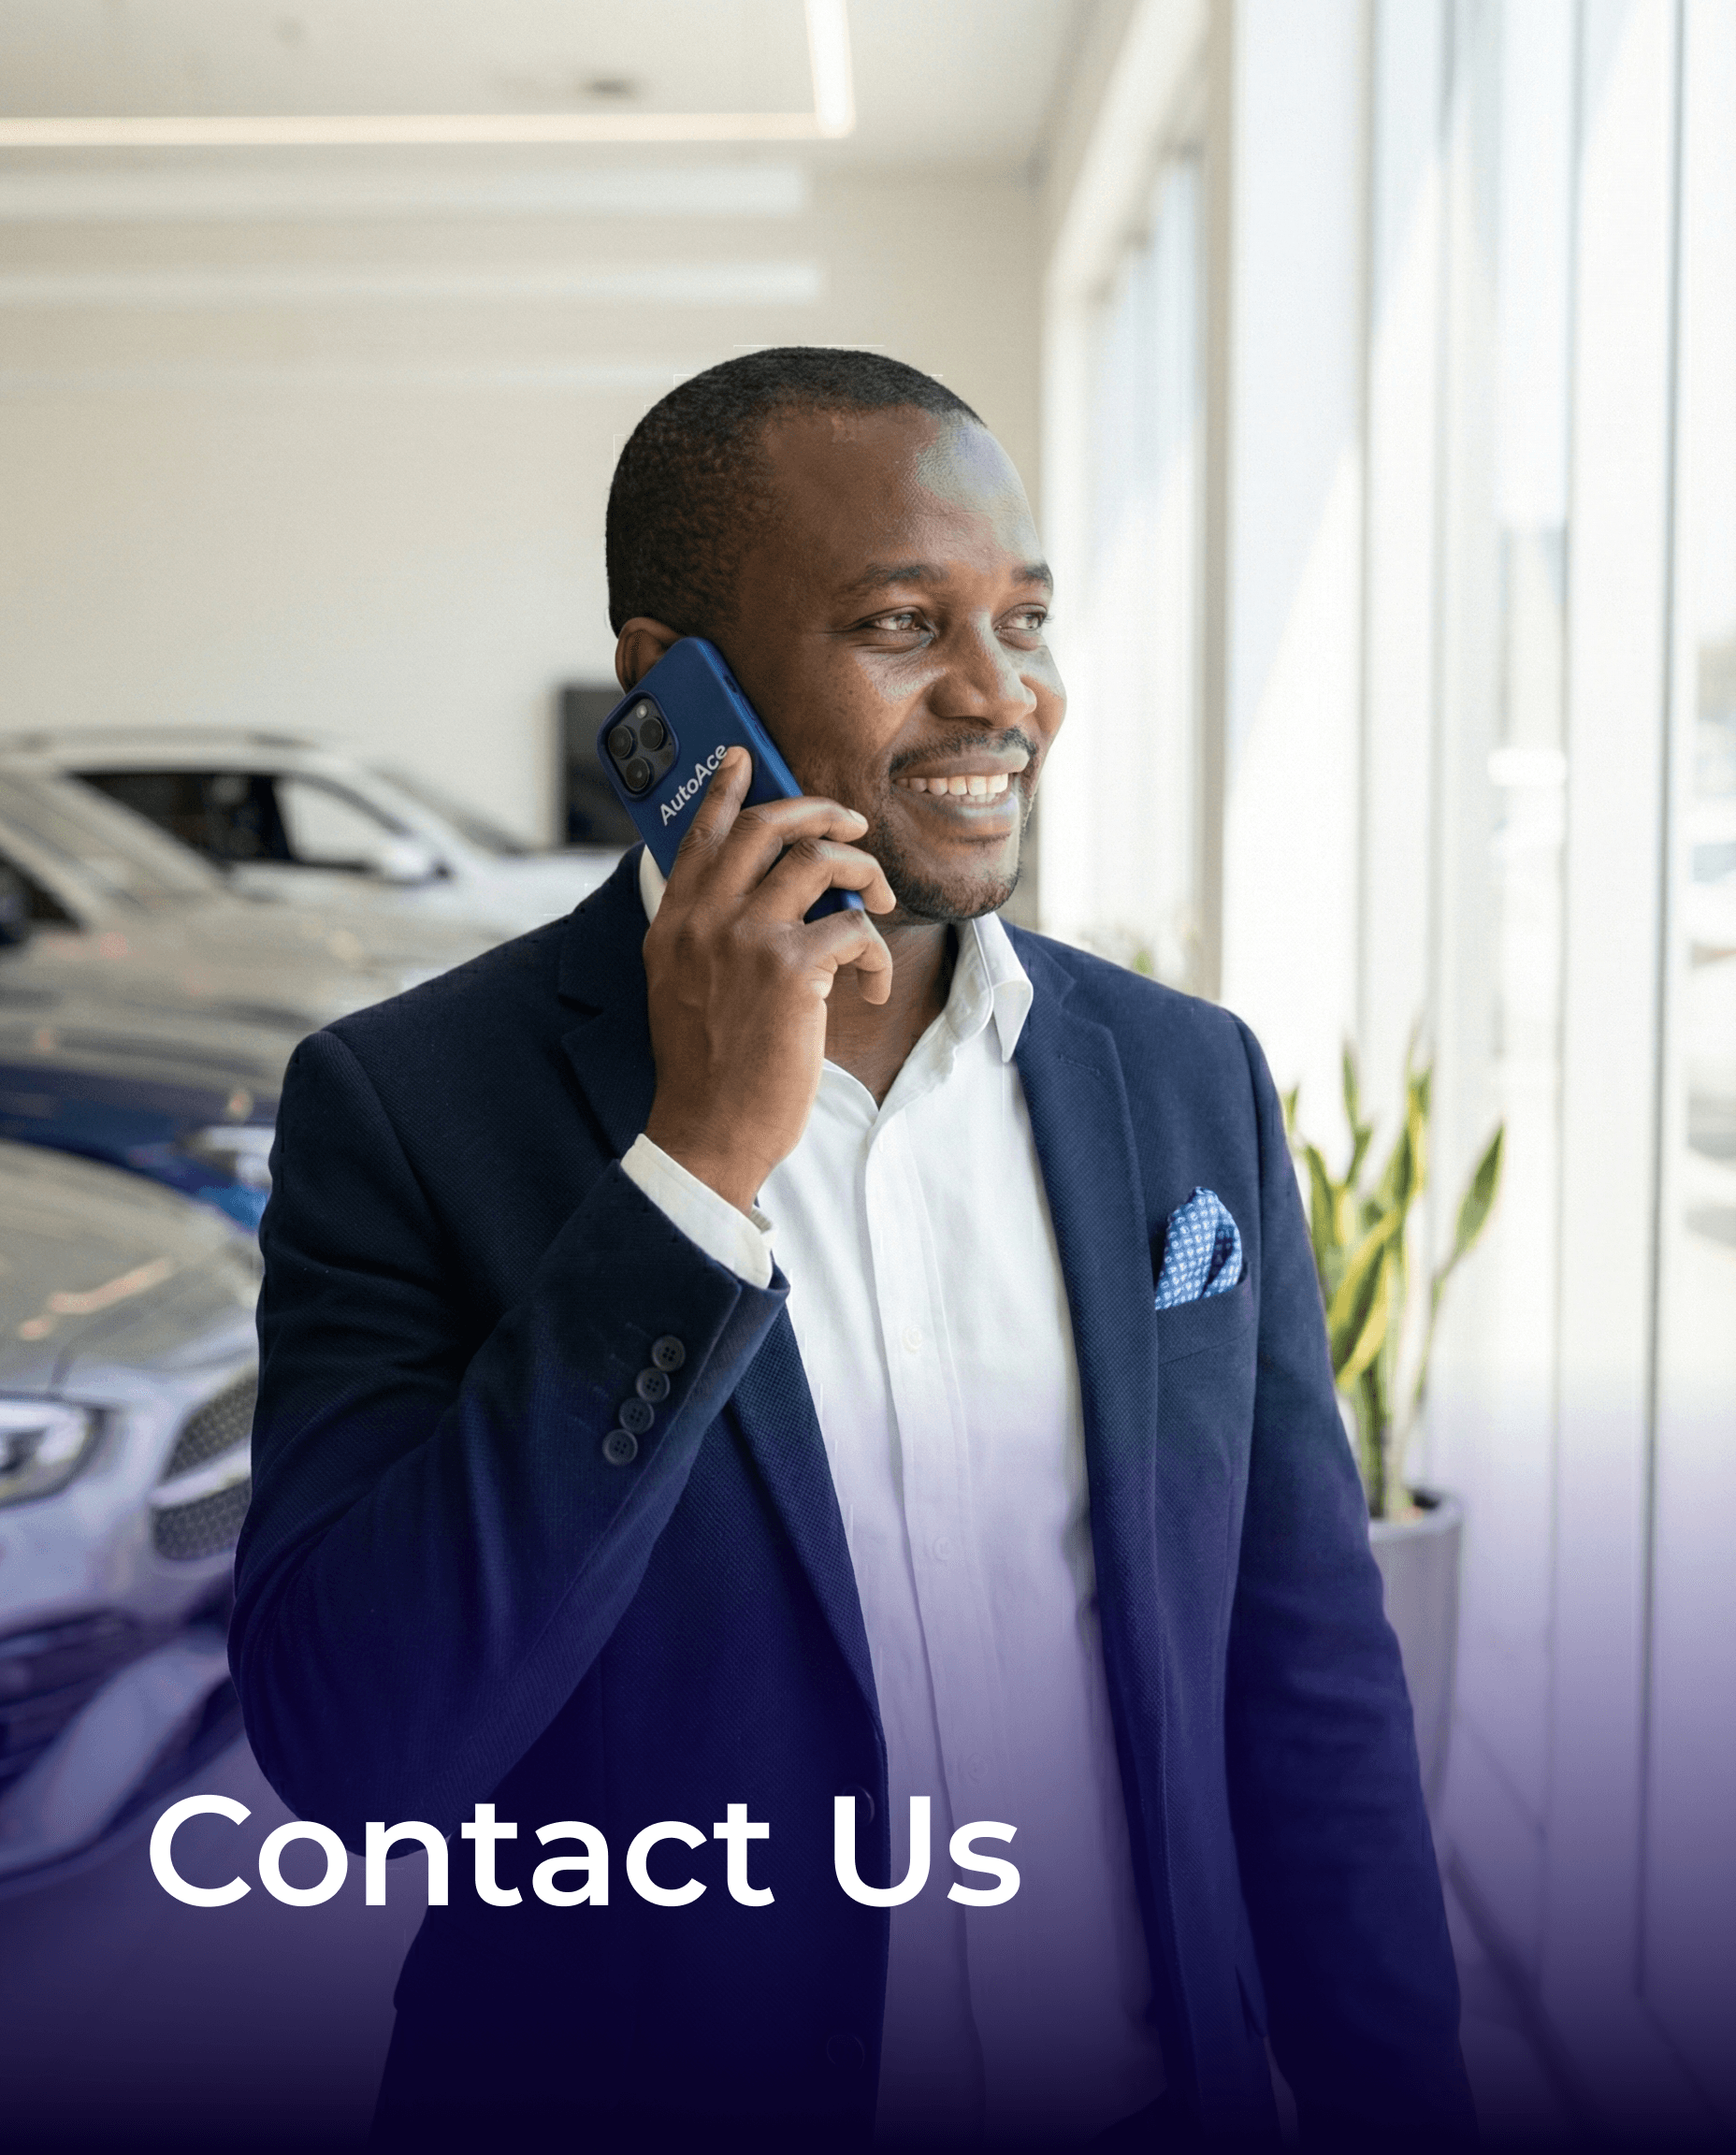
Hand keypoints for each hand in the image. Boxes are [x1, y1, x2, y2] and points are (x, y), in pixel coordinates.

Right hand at [642, 748, 895, 1213]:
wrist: (708, 1131)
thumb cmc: (706, 1070)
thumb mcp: (679, 989)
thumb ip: (702, 938)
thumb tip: (748, 901)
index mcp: (675, 923)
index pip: (701, 835)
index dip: (726, 789)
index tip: (743, 757)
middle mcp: (704, 920)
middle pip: (768, 827)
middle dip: (821, 812)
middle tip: (851, 824)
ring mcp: (747, 940)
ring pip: (822, 861)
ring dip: (865, 873)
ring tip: (878, 901)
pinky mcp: (792, 971)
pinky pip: (855, 929)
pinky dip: (875, 955)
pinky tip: (869, 988)